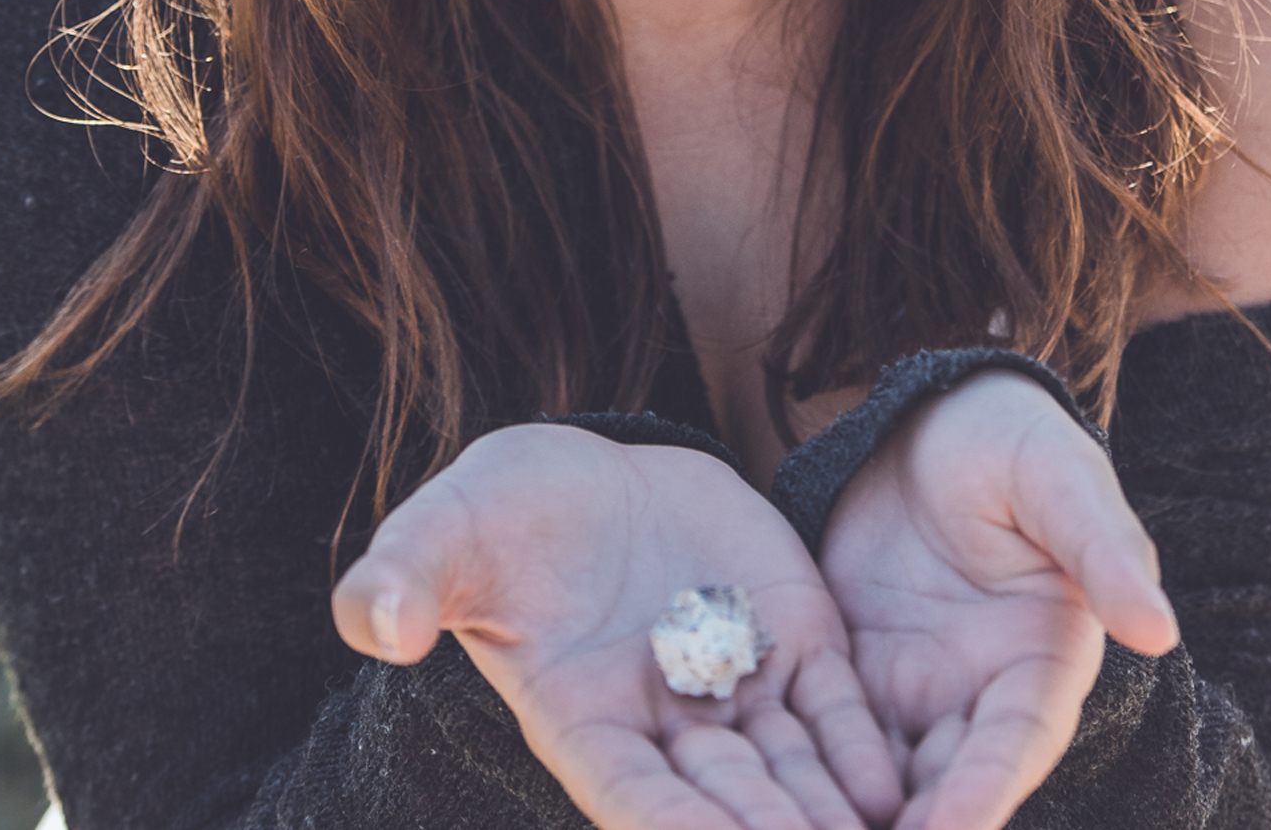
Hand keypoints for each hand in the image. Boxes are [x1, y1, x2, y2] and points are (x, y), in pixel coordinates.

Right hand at [335, 425, 903, 829]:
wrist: (581, 476)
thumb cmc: (496, 514)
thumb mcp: (444, 534)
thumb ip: (407, 580)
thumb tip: (372, 623)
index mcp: (583, 720)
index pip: (637, 799)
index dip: (680, 829)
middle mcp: (666, 723)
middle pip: (729, 804)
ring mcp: (733, 682)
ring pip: (792, 768)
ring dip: (831, 814)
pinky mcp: (787, 633)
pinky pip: (832, 702)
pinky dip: (861, 745)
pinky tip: (897, 783)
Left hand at [818, 374, 1179, 829]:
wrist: (933, 417)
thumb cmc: (1012, 440)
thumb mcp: (1060, 479)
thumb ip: (1103, 549)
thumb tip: (1158, 628)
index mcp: (1043, 660)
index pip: (1015, 742)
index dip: (983, 790)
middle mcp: (979, 693)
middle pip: (946, 781)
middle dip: (912, 828)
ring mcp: (913, 684)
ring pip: (884, 772)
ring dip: (852, 814)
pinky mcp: (853, 665)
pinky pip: (826, 727)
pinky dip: (807, 768)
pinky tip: (769, 794)